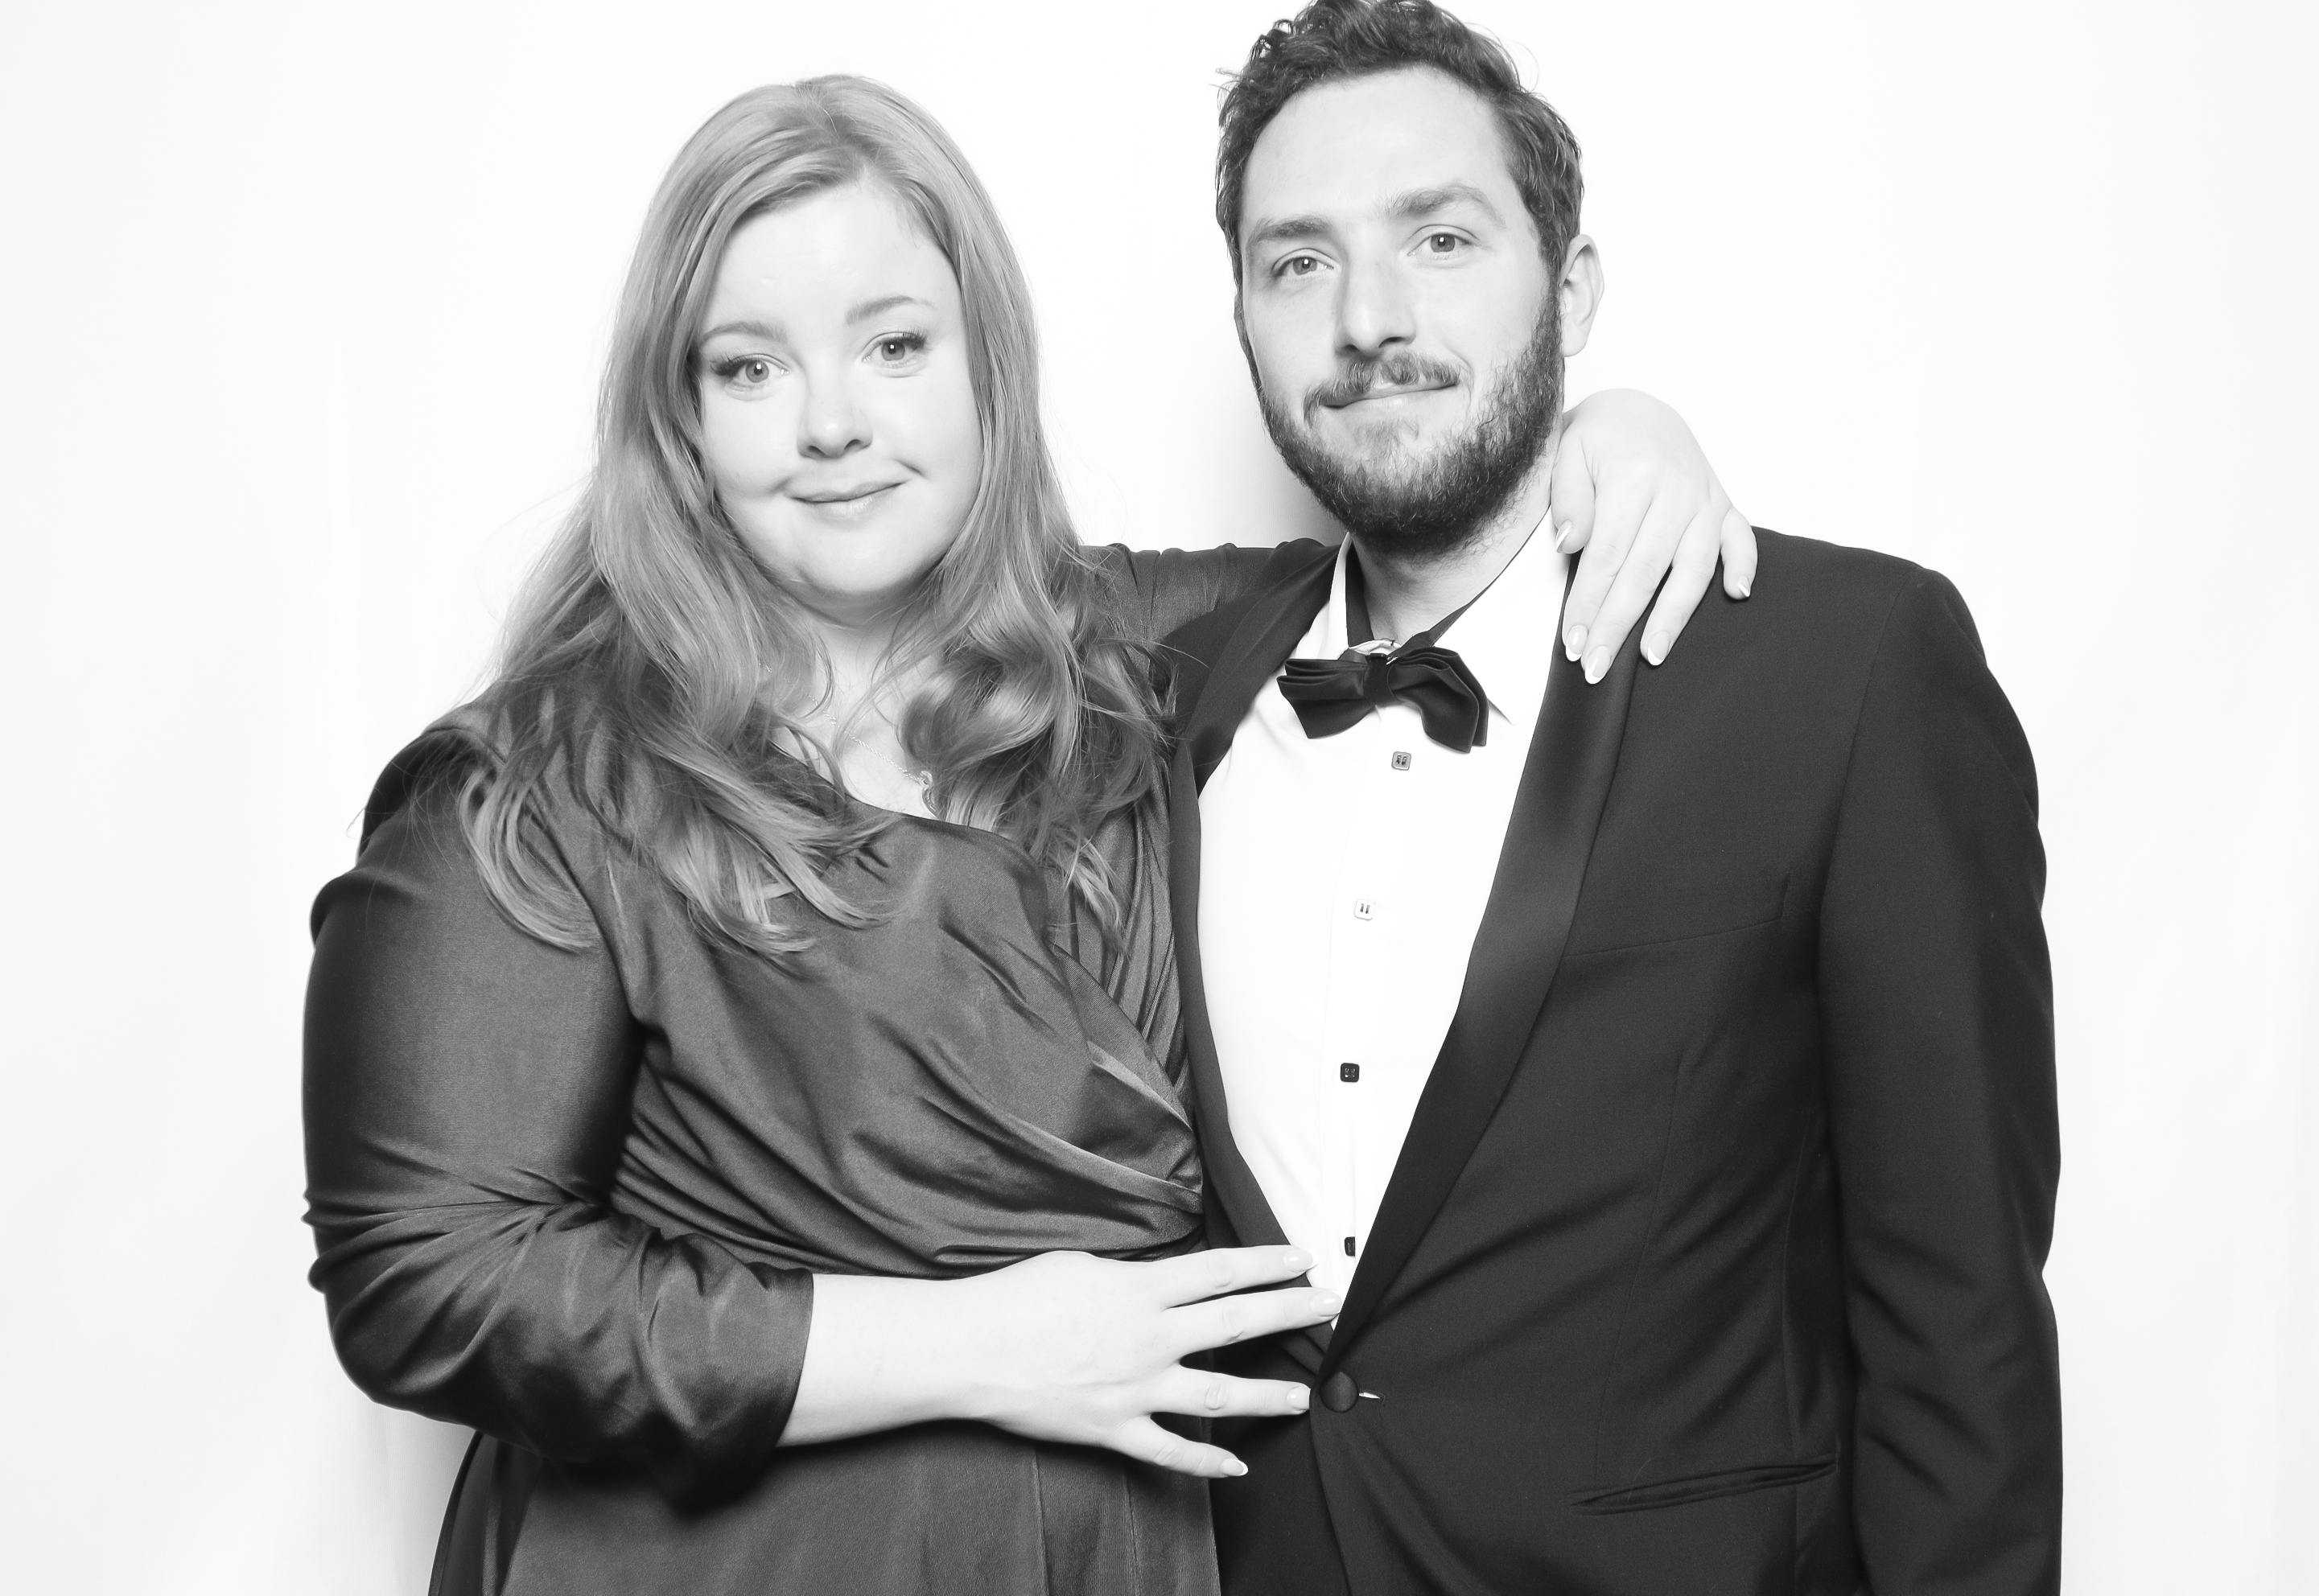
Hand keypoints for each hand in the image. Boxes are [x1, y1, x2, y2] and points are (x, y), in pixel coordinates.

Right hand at [949, 1246, 1331, 1477]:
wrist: (972, 1349)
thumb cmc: (1017, 1297)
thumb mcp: (1081, 1265)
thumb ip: (1129, 1275)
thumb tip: (1158, 1279)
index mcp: (1141, 1289)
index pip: (1221, 1271)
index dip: (1267, 1263)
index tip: (1302, 1259)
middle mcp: (1150, 1337)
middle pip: (1237, 1322)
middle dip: (1289, 1312)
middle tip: (1328, 1307)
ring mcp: (1137, 1388)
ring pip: (1220, 1393)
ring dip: (1269, 1394)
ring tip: (1304, 1395)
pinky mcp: (1115, 1428)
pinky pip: (1170, 1450)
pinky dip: (1206, 1460)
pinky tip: (1237, 1465)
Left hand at [1547, 389, 1757, 682]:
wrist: (1636, 410)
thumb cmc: (1597, 437)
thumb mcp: (1566, 451)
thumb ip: (1567, 498)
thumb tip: (1569, 543)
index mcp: (1634, 476)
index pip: (1607, 554)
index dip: (1588, 602)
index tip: (1573, 641)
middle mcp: (1676, 490)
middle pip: (1645, 571)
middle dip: (1619, 624)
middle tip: (1597, 666)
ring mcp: (1704, 500)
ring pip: (1692, 568)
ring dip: (1673, 616)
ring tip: (1652, 655)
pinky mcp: (1724, 505)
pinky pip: (1742, 538)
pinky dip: (1744, 565)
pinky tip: (1737, 595)